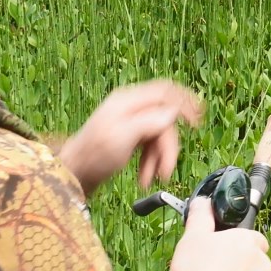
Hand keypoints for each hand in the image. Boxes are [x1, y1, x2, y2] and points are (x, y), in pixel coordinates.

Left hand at [56, 80, 203, 197]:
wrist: (73, 173)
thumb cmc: (93, 156)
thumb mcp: (123, 137)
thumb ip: (149, 122)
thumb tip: (172, 112)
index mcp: (127, 101)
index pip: (164, 91)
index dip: (185, 102)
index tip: (198, 121)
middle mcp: (130, 108)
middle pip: (164, 121)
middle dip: (167, 148)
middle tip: (165, 171)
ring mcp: (129, 122)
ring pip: (159, 136)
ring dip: (159, 159)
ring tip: (151, 179)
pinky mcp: (128, 137)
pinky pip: (150, 145)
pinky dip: (151, 162)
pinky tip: (144, 177)